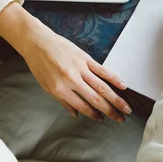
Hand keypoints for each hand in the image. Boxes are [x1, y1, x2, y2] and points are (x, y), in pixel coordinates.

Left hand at [0, 3, 131, 121]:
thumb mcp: (46, 86)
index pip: (82, 106)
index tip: (102, 119)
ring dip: (116, 98)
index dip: (93, 115)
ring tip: (126, 107)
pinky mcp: (85, 57)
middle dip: (110, 110)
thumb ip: (63, 101)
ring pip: (102, 86)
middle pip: (95, 98)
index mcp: (60, 89)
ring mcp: (80, 68)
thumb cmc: (39, 64)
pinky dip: (114, 78)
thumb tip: (76, 114)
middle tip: (121, 119)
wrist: (37, 41)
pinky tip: (123, 86)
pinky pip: (102, 70)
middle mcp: (71, 80)